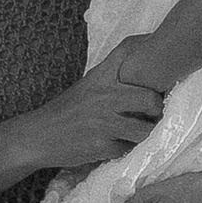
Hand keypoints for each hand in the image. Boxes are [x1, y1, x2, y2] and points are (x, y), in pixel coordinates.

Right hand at [31, 63, 165, 170]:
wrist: (38, 136)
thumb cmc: (68, 110)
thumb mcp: (89, 85)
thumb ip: (114, 77)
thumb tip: (150, 70)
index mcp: (101, 76)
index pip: (131, 53)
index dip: (154, 59)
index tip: (164, 69)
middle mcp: (104, 96)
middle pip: (151, 99)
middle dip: (158, 110)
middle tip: (153, 114)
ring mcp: (103, 122)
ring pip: (145, 129)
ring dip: (146, 134)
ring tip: (138, 132)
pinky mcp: (101, 146)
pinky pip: (128, 149)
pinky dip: (126, 149)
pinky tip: (117, 145)